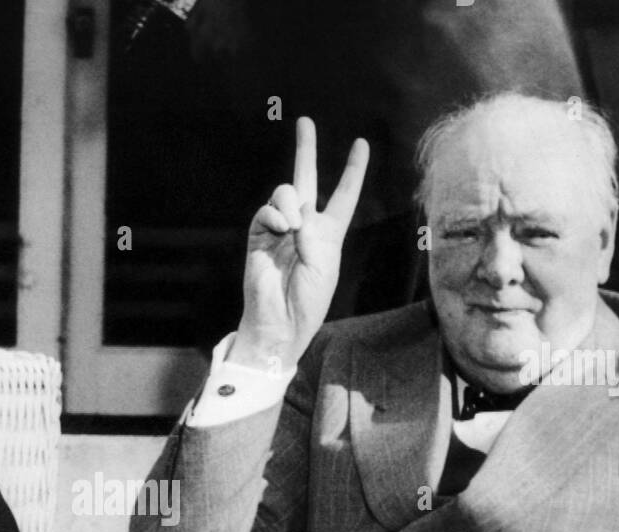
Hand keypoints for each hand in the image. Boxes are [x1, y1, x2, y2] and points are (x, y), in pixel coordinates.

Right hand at [232, 118, 368, 369]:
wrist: (279, 322)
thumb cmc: (308, 301)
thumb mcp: (324, 266)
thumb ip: (313, 234)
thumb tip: (293, 213)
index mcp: (329, 234)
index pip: (342, 195)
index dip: (352, 171)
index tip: (360, 144)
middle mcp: (304, 226)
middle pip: (306, 179)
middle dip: (306, 150)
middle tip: (305, 121)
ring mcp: (279, 229)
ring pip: (284, 193)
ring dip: (290, 204)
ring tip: (293, 228)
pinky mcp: (258, 236)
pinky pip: (266, 211)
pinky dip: (275, 215)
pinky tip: (282, 229)